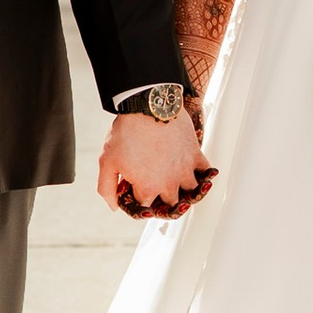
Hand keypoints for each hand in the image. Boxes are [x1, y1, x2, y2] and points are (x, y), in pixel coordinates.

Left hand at [98, 107, 213, 221]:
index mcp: (147, 189)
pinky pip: (206, 173)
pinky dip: (203, 175)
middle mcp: (169, 184)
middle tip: (156, 185)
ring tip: (176, 181)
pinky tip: (194, 172)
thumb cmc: (126, 132)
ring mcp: (185, 170)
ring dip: (184, 191)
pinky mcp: (195, 155)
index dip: (138, 197)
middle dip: (162, 199)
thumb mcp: (107, 161)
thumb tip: (115, 206)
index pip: (145, 207)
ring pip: (191, 193)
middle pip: (170, 204)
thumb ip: (107, 188)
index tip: (135, 187)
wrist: (146, 106)